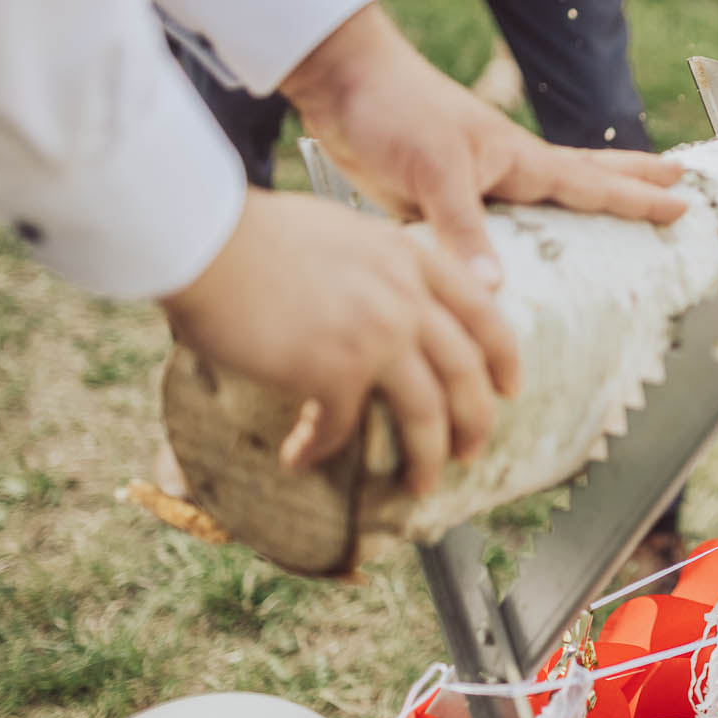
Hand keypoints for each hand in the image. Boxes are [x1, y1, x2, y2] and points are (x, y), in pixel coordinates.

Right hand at [160, 190, 514, 493]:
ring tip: (420, 484)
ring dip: (427, 457)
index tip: (509, 386)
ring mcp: (378, 333)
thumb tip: (379, 305)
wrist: (208, 237)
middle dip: (476, 419)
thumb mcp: (341, 233)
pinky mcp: (336, 368)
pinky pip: (344, 427)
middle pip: (466, 371)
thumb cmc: (253, 233)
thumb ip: (376, 267)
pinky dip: (323, 449)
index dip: (503, 355)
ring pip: (427, 412)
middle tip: (471, 450)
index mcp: (410, 259)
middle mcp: (407, 296)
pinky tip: (301, 457)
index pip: (483, 312)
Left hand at [279, 4, 687, 285]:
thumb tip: (496, 291)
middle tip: (680, 181)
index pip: (593, 184)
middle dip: (632, 182)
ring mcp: (476, 184)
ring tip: (615, 212)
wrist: (340, 83)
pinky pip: (491, 230)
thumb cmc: (394, 111)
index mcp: (518, 159)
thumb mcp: (435, 172)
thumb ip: (465, 231)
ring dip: (581, 206)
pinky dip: (512, 241)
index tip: (683, 205)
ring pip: (543, 202)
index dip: (637, 199)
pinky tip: (515, 253)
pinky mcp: (439, 200)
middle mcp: (506, 172)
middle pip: (585, 177)